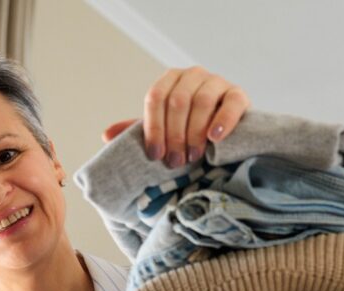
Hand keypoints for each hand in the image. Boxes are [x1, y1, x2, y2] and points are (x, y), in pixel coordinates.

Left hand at [101, 66, 249, 167]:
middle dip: (174, 135)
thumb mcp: (163, 129)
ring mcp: (217, 82)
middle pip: (177, 101)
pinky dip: (222, 120)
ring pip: (202, 101)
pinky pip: (231, 103)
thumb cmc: (188, 129)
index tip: (155, 154)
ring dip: (195, 132)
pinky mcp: (238, 94)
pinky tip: (214, 138)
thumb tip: (106, 135)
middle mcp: (193, 75)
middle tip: (175, 162)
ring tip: (193, 156)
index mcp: (170, 80)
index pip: (156, 97)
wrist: (224, 130)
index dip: (153, 127)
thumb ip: (139, 130)